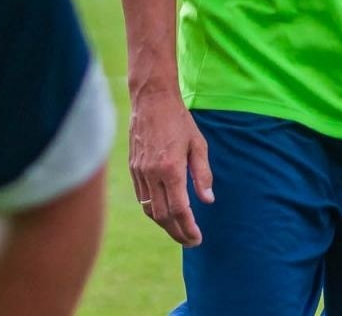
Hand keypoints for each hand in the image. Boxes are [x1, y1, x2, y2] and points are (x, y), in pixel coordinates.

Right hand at [127, 91, 213, 246]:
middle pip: (163, 215)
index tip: (197, 238)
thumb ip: (203, 174)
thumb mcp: (198, 144)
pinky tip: (164, 213)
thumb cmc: (179, 120)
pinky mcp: (133, 168)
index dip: (188, 228)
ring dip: (164, 225)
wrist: (151, 100)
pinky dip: (153, 210)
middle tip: (191, 241)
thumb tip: (208, 200)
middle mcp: (152, 173)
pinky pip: (142, 198)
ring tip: (179, 231)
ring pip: (150, 210)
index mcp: (171, 168)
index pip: (179, 209)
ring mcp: (140, 172)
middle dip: (177, 233)